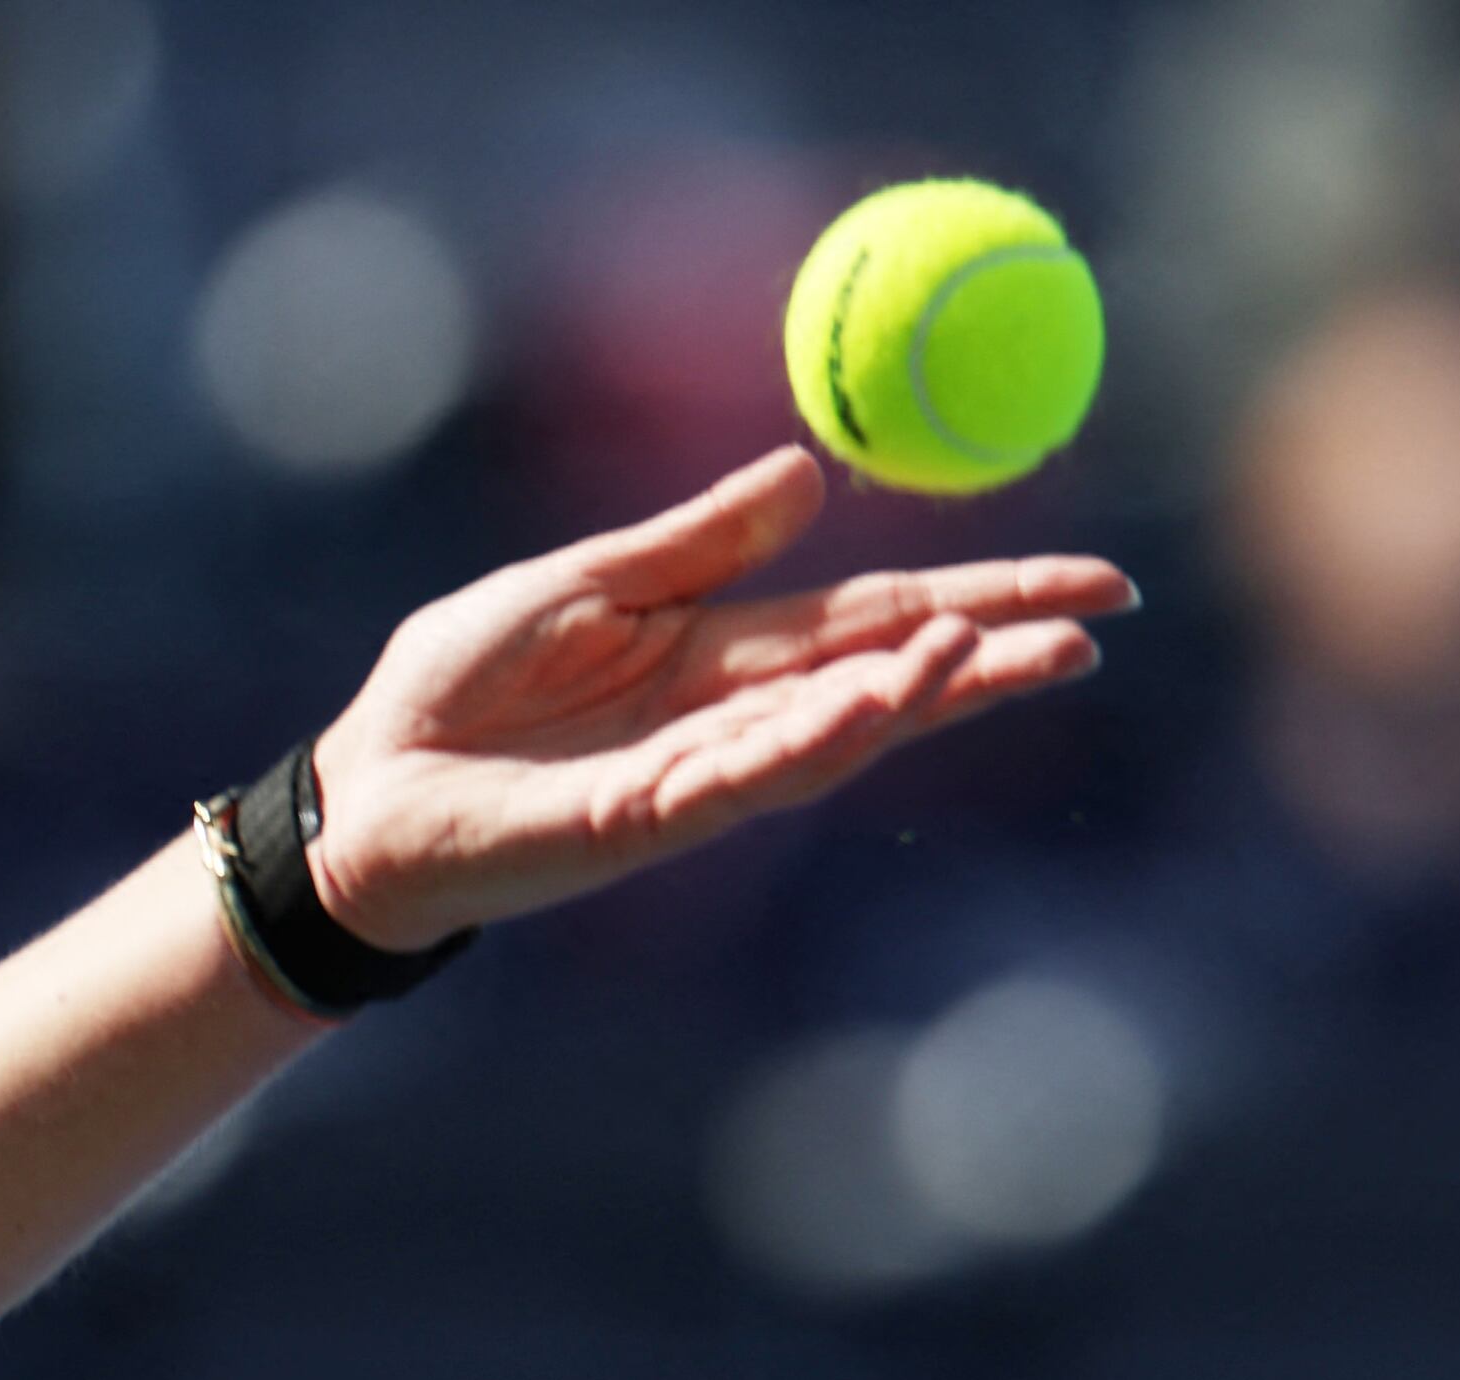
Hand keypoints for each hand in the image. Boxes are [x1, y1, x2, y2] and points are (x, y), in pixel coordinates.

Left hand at [298, 448, 1133, 952]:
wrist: (359, 789)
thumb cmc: (452, 691)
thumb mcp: (577, 586)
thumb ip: (691, 543)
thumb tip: (809, 476)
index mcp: (718, 651)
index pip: (874, 618)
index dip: (979, 598)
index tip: (1088, 582)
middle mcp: (726, 719)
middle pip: (885, 678)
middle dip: (991, 655)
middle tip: (1099, 629)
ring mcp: (692, 778)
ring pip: (833, 733)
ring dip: (923, 695)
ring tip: (1010, 652)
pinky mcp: (639, 822)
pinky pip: (743, 780)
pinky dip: (814, 741)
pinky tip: (879, 706)